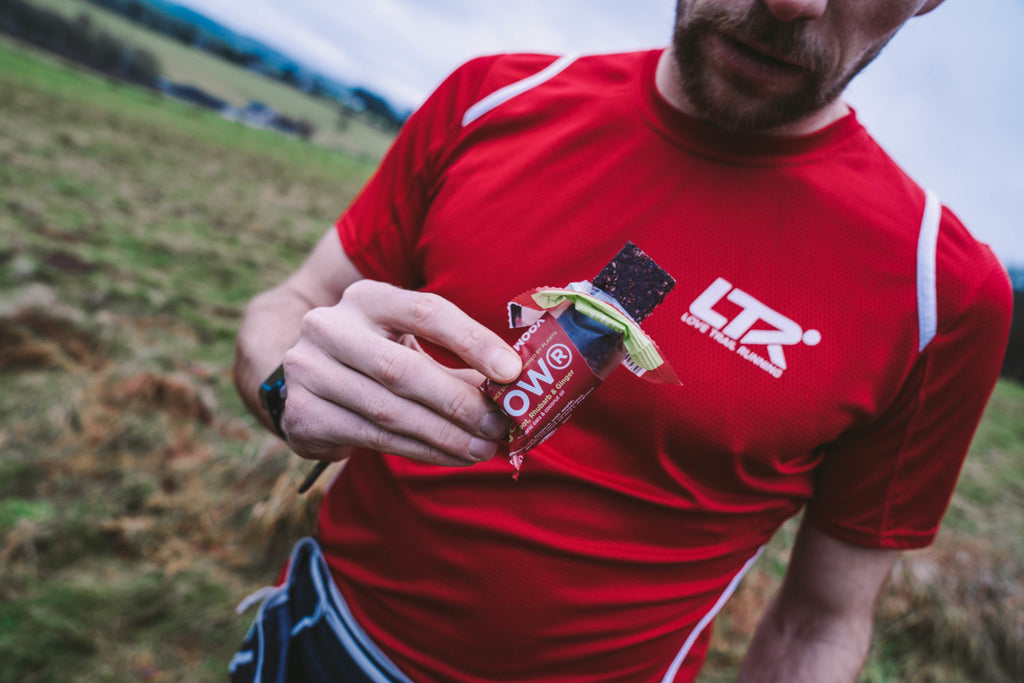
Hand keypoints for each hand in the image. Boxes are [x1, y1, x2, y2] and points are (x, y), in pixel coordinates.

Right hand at [279, 280, 521, 466]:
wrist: (300, 380)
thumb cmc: (372, 356)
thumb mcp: (405, 341)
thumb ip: (454, 359)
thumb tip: (513, 388)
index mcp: (366, 298)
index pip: (426, 312)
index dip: (473, 340)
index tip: (512, 371)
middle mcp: (330, 327)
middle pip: (404, 369)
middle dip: (459, 403)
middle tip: (499, 426)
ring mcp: (309, 371)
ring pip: (389, 411)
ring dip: (445, 436)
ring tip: (482, 448)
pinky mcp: (303, 414)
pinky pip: (373, 438)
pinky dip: (420, 450)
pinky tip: (450, 456)